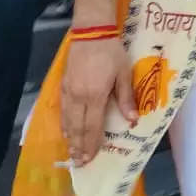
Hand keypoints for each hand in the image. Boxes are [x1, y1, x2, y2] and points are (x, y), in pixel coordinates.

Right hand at [60, 38, 138, 164]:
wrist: (91, 33)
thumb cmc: (111, 52)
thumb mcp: (124, 73)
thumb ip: (126, 98)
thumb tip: (132, 120)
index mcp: (95, 96)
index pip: (92, 126)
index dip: (92, 144)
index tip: (91, 158)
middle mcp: (78, 97)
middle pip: (77, 128)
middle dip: (78, 146)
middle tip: (79, 163)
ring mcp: (68, 92)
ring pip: (67, 121)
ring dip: (70, 138)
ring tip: (72, 153)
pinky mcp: (63, 86)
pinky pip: (63, 111)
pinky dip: (64, 124)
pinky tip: (66, 131)